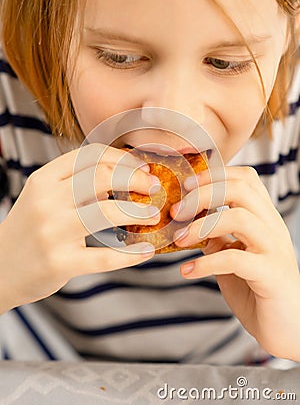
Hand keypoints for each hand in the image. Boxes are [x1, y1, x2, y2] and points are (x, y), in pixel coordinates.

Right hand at [0, 144, 159, 312]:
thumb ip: (76, 183)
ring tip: (152, 215)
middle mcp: (47, 201)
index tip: (142, 168)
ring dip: (138, 212)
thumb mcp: (43, 197)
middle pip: (103, 176)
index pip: (91, 155)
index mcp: (44, 179)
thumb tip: (124, 176)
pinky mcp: (61, 263)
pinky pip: (105, 257)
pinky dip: (131, 255)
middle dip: (136, 179)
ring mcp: (53, 232)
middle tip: (153, 188)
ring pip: (108, 212)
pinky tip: (146, 251)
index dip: (124, 158)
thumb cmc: (29, 229)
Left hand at [170, 166, 299, 360]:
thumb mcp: (231, 258)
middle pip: (240, 189)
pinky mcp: (271, 275)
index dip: (213, 175)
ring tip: (179, 239)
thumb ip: (216, 238)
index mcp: (264, 219)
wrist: (288, 330)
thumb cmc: (258, 291)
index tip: (185, 186)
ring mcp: (274, 250)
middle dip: (202, 194)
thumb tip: (187, 223)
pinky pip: (235, 259)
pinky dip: (205, 263)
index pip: (245, 178)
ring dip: (201, 225)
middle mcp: (272, 228)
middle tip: (177, 211)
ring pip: (239, 217)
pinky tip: (187, 271)